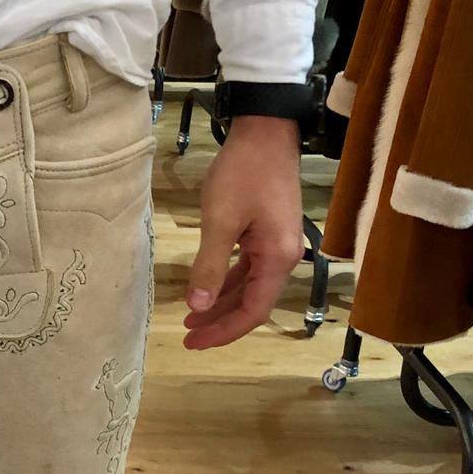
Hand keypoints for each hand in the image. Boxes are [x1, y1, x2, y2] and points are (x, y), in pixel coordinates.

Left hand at [184, 115, 304, 350]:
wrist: (265, 131)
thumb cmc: (242, 172)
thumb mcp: (219, 220)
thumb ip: (209, 266)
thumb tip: (199, 307)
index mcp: (278, 258)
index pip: (253, 311)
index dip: (224, 331)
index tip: (195, 341)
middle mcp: (284, 257)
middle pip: (252, 303)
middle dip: (220, 322)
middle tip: (188, 336)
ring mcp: (277, 245)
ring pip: (249, 287)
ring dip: (221, 303)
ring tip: (192, 318)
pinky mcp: (268, 233)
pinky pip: (248, 268)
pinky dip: (228, 281)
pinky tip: (208, 289)